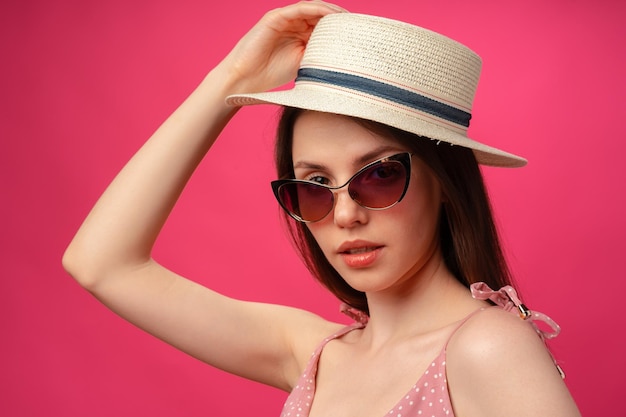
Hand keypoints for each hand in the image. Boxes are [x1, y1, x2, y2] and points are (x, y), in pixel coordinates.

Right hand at [219, 1, 346, 95]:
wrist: (244, 78)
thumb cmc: (270, 75)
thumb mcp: (302, 64)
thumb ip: (318, 54)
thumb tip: (344, 56)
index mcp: (299, 35)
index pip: (324, 25)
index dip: (341, 27)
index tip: (358, 34)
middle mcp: (292, 24)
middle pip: (321, 15)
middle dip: (339, 18)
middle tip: (358, 24)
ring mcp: (284, 19)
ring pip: (312, 9)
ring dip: (331, 11)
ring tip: (347, 18)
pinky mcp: (275, 17)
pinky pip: (300, 9)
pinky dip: (316, 10)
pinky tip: (330, 15)